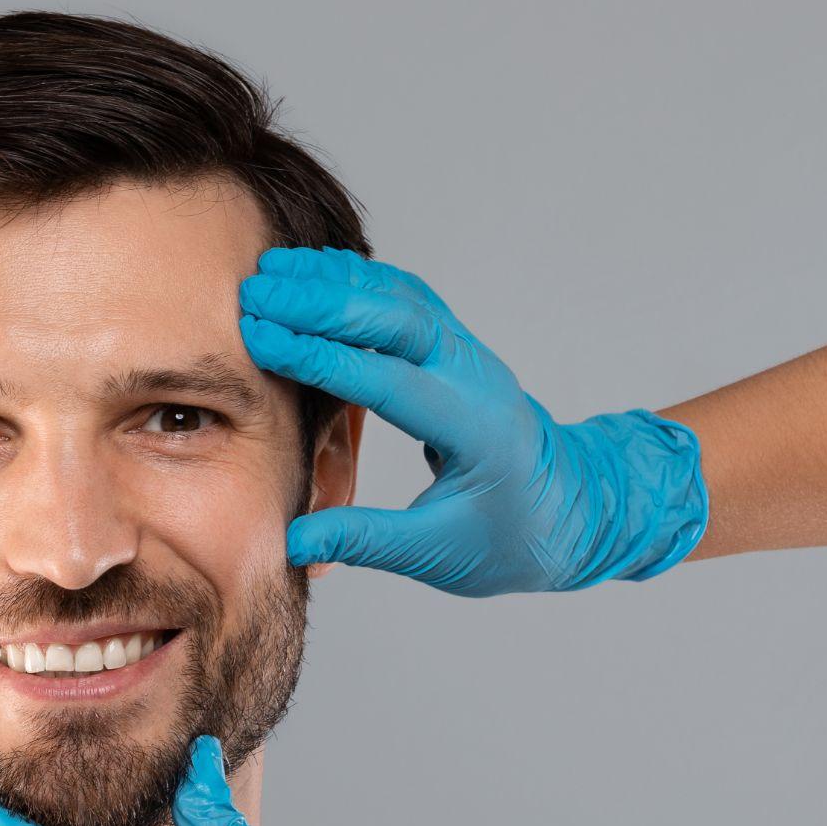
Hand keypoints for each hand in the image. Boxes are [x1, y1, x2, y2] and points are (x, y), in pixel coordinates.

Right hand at [239, 247, 708, 594]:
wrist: (572, 514)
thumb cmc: (509, 540)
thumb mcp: (436, 555)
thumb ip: (364, 540)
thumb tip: (291, 541)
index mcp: (475, 429)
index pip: (387, 378)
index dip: (317, 355)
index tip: (258, 337)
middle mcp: (475, 378)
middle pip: (396, 318)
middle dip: (321, 300)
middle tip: (254, 290)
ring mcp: (468, 355)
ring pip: (399, 296)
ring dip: (334, 280)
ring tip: (269, 270)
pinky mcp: (456, 348)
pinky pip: (405, 298)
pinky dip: (357, 280)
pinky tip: (313, 273)